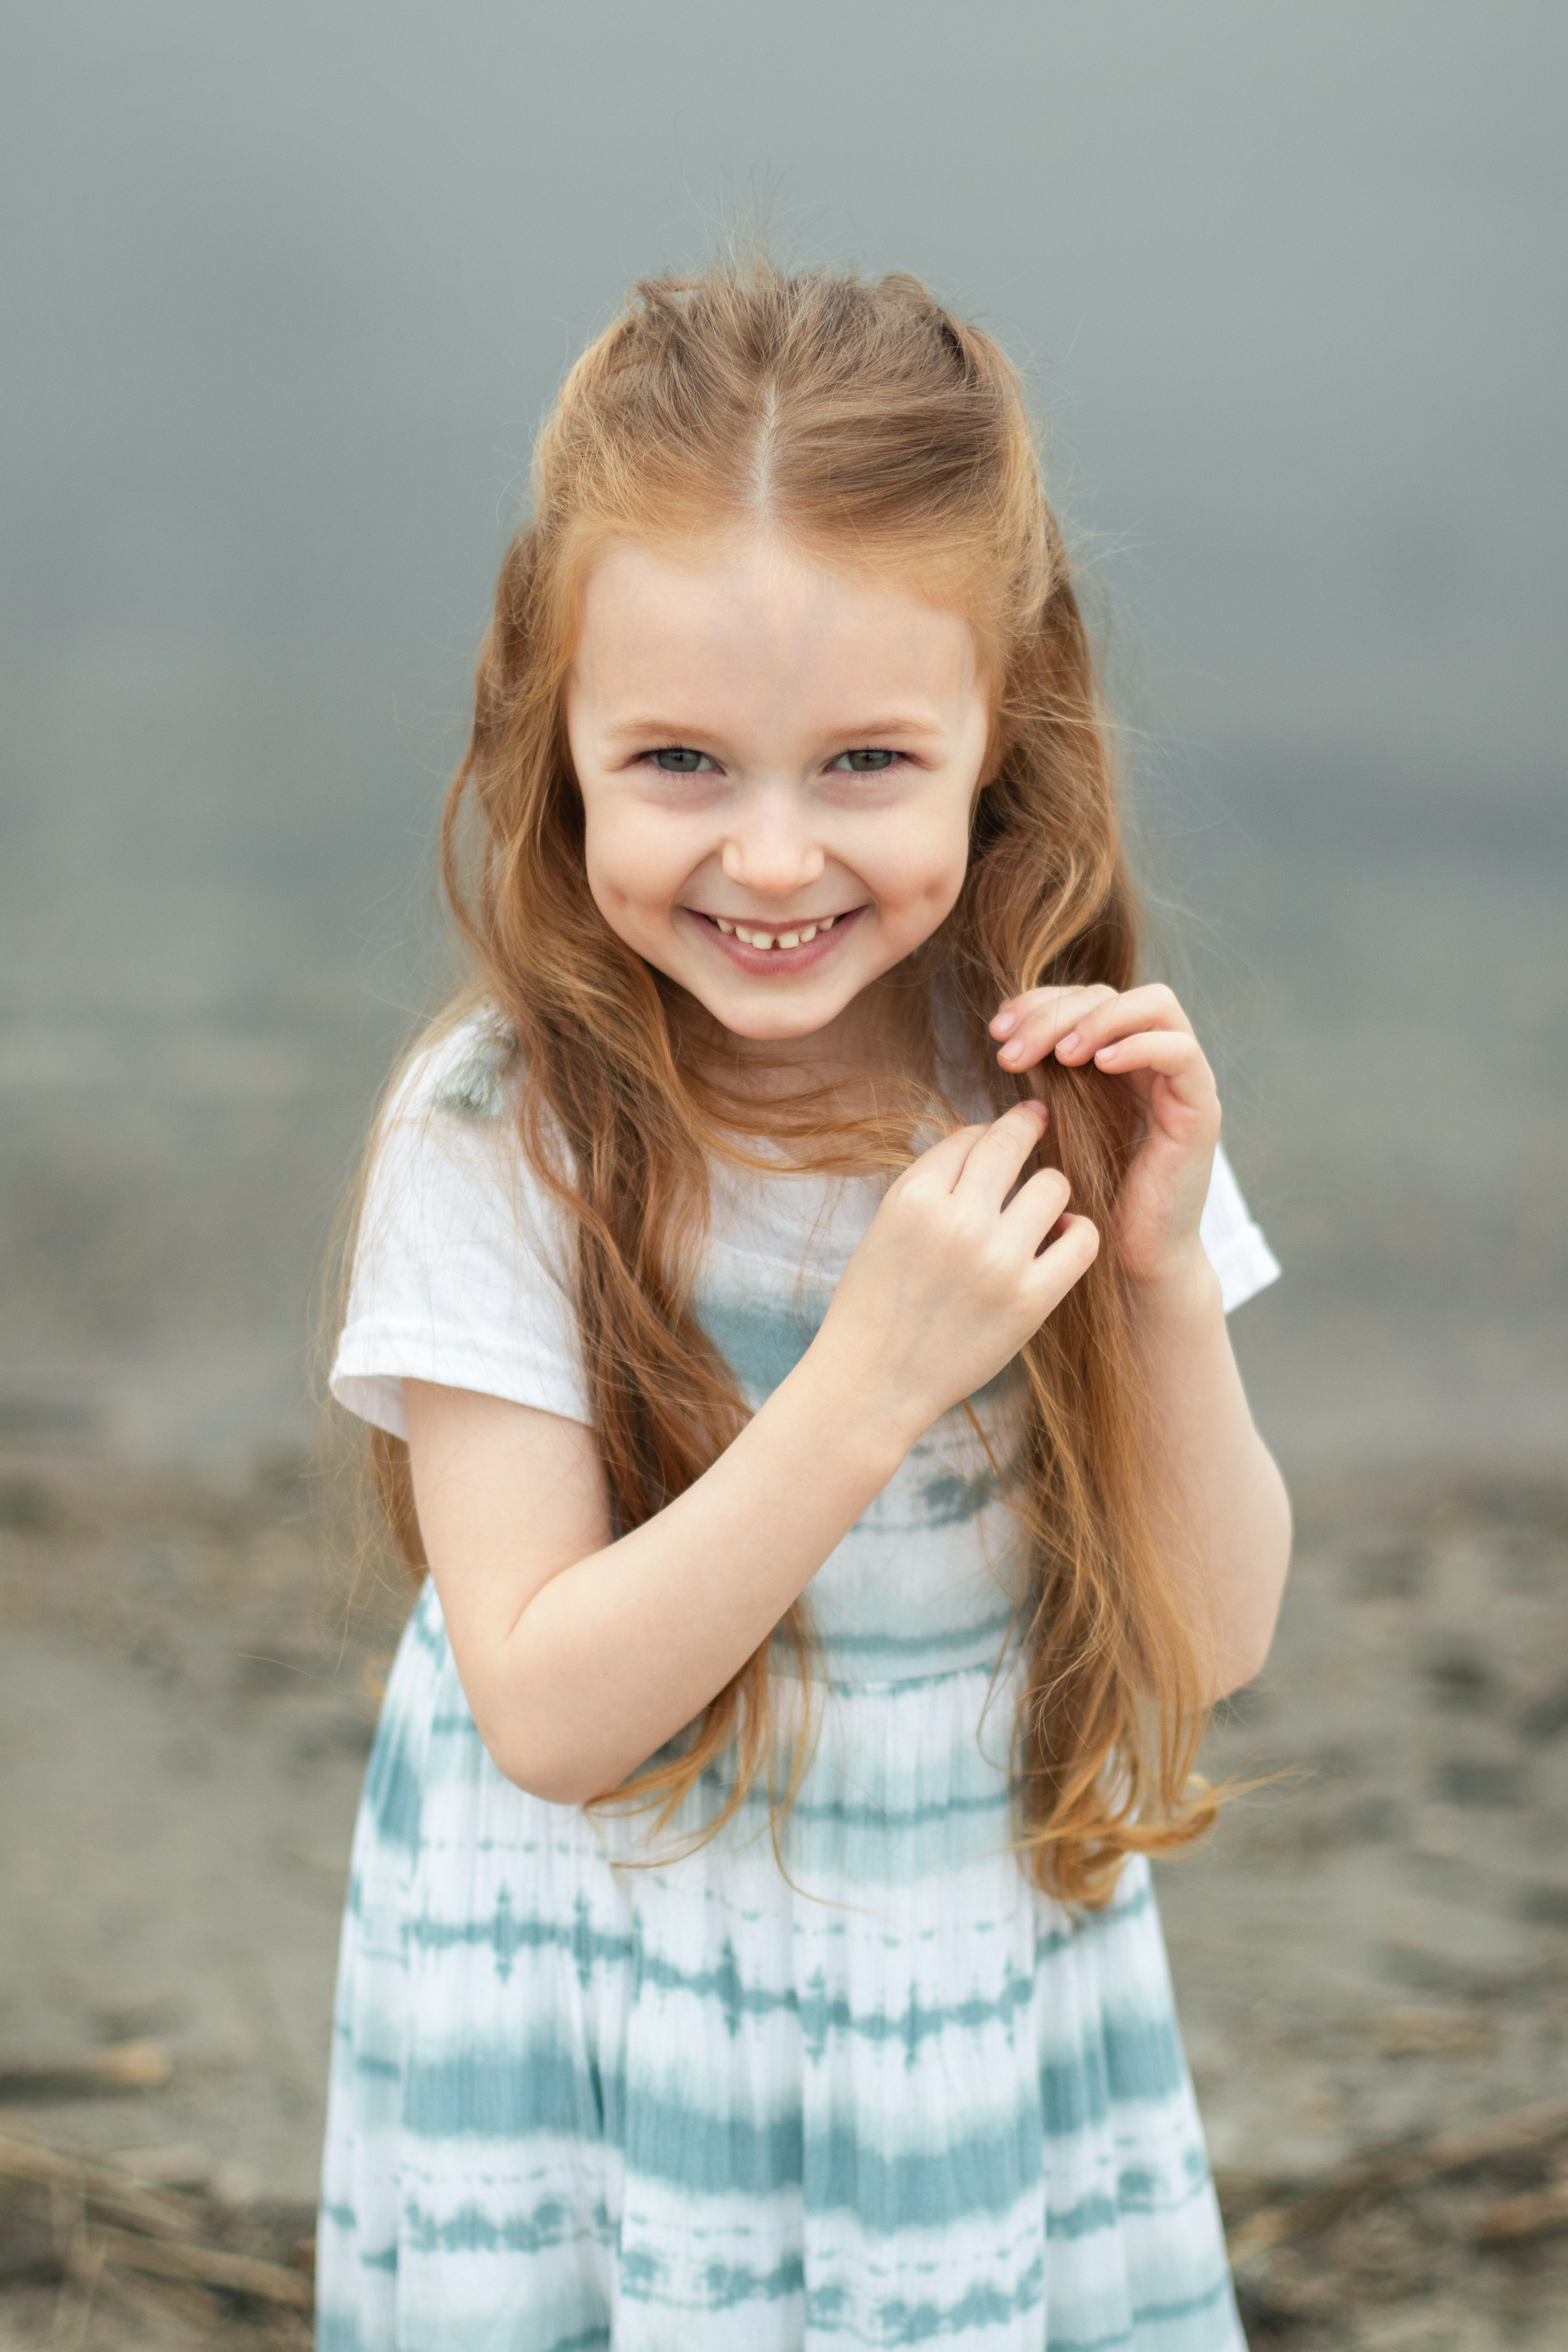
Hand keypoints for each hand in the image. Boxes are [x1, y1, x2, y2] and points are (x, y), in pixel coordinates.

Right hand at [810, 1101, 1098, 1434]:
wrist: (871, 1384)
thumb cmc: (873, 1306)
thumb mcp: (885, 1227)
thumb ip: (930, 1185)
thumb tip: (979, 1140)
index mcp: (913, 1198)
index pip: (966, 1136)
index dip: (985, 1130)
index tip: (1001, 1129)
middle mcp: (956, 1221)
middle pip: (1009, 1144)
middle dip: (1026, 1125)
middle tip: (1036, 1118)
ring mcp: (997, 1260)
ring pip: (1054, 1186)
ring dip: (1049, 1189)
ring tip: (1040, 1208)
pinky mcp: (1030, 1300)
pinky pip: (1082, 1240)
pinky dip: (1077, 1230)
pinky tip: (1060, 1237)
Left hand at [988, 984, 1220, 1289]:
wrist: (1132, 1258)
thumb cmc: (1088, 1195)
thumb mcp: (1053, 1123)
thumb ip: (1040, 1077)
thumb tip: (1003, 1037)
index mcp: (1116, 1057)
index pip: (1082, 997)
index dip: (1038, 1003)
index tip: (996, 1031)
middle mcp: (1152, 1059)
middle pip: (1111, 993)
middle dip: (1055, 1012)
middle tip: (1013, 1050)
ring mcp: (1182, 1080)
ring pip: (1155, 1005)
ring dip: (1099, 1020)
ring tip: (1058, 1055)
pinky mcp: (1200, 1109)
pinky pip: (1181, 1051)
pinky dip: (1139, 1046)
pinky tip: (1099, 1065)